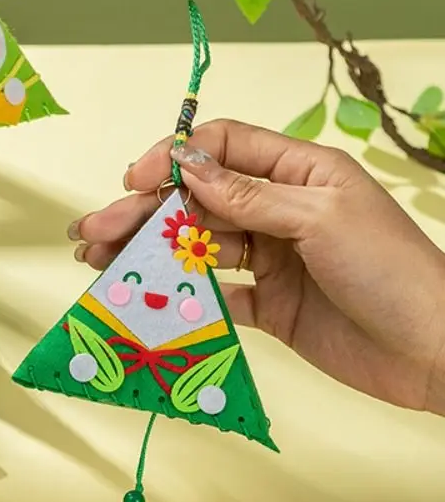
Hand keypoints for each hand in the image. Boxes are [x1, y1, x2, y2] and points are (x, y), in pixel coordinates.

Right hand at [70, 119, 444, 415]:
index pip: (223, 148)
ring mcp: (272, 259)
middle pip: (197, 200)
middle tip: (92, 232)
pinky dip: (180, 298)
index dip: (175, 158)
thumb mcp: (319, 219)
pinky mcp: (268, 305)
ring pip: (197, 247)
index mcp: (300, 173)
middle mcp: (280, 210)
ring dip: (149, 254)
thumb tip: (187, 166)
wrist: (435, 354)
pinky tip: (145, 300)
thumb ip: (249, 197)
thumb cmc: (393, 272)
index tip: (135, 181)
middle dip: (142, 213)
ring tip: (99, 263)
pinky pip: (214, 295)